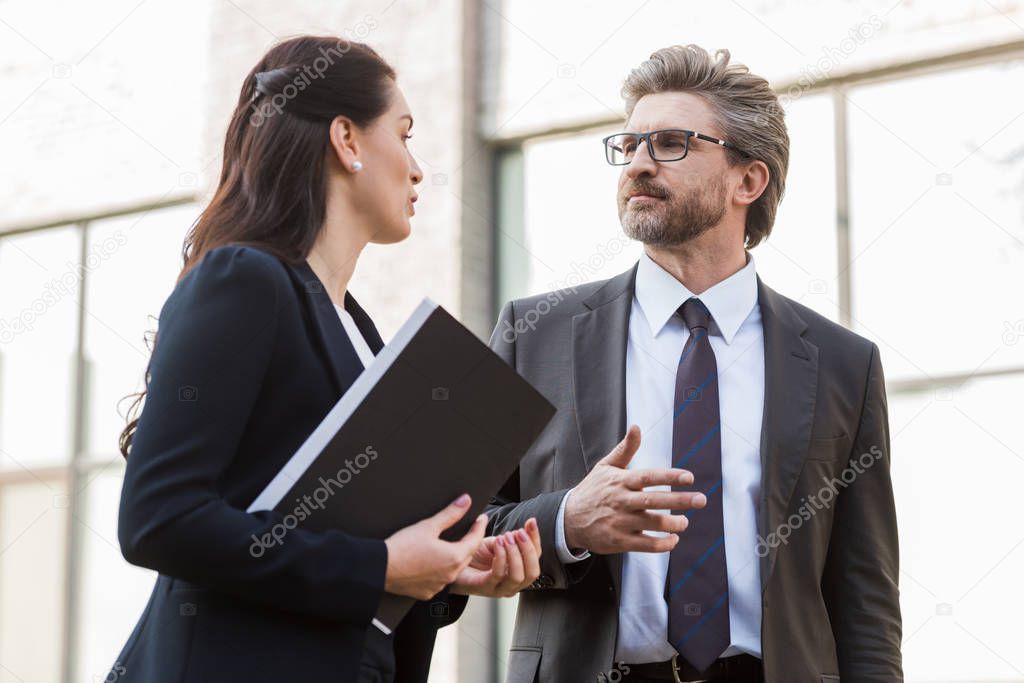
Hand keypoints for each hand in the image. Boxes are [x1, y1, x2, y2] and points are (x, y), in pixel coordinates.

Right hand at [384, 493, 487, 599]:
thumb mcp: (428, 526)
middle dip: (470, 542)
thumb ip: (450, 514)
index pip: (475, 540)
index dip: (479, 527)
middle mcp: (450, 574)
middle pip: (467, 555)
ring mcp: (439, 585)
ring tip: (451, 545)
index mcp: (454, 557)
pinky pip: (441, 580)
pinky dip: (441, 570)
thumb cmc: (402, 548)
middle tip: (470, 530)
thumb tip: (465, 502)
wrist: (380, 568)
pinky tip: (434, 563)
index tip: (482, 519)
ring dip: (455, 557)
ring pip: (454, 569)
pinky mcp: (427, 592)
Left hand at [451, 518, 541, 596]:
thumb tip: (526, 528)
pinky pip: (498, 574)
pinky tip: (498, 544)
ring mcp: (500, 588)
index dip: (535, 539)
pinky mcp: (485, 587)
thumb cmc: (476, 556)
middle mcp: (513, 583)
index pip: (536, 557)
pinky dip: (501, 557)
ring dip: (515, 554)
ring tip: (506, 537)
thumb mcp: (498, 543)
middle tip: (519, 533)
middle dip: (528, 550)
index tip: (531, 523)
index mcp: (519, 571)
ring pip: (518, 576)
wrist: (453, 564)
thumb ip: (512, 538)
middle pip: (532, 572)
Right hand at [563, 425, 705, 553]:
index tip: (689, 477)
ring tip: (685, 522)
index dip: (669, 477)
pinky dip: (661, 544)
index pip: (648, 477)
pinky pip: (645, 544)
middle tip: (701, 500)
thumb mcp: (605, 466)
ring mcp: (620, 522)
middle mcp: (622, 501)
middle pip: (654, 501)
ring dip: (673, 524)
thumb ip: (625, 449)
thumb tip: (636, 426)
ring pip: (652, 523)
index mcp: (621, 481)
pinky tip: (673, 539)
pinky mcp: (619, 541)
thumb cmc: (593, 490)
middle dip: (680, 500)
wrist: (568, 519)